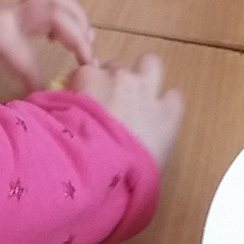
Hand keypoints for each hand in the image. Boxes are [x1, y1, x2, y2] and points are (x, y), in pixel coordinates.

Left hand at [0, 0, 96, 97]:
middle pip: (55, 15)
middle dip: (77, 39)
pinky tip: (73, 32)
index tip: (50, 102)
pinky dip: (67, 12)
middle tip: (89, 65)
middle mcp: (10, 14)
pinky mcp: (17, 7)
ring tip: (89, 45)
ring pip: (56, 0)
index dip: (41, 85)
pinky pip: (50, 0)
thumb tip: (13, 122)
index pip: (30, 62)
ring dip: (77, 19)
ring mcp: (15, 6)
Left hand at [70, 54, 182, 168]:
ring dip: (107, 78)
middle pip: (150, 65)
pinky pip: (85, 70)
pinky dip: (79, 82)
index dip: (158, 102)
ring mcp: (118, 78)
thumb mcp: (151, 169)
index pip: (173, 97)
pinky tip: (70, 99)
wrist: (94, 165)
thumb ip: (151, 149)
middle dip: (137, 74)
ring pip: (115, 65)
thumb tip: (140, 151)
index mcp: (166, 117)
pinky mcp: (89, 74)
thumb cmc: (128, 179)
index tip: (147, 114)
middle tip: (122, 94)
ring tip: (90, 101)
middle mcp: (145, 89)